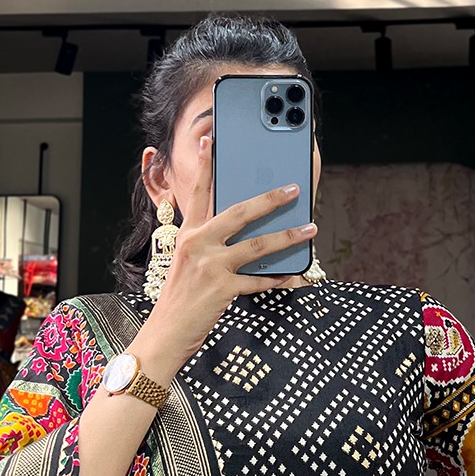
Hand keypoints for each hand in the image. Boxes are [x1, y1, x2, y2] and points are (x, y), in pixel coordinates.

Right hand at [144, 134, 315, 363]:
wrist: (164, 335)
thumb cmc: (177, 301)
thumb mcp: (187, 265)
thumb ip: (208, 246)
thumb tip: (242, 235)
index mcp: (188, 235)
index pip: (199, 193)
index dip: (206, 166)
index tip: (211, 141)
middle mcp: (198, 244)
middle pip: (240, 212)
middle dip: (270, 199)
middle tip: (292, 189)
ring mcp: (210, 266)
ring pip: (257, 245)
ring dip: (288, 236)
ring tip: (310, 229)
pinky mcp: (222, 289)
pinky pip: (258, 281)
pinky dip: (278, 279)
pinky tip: (294, 276)